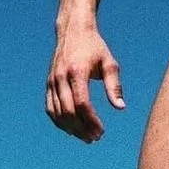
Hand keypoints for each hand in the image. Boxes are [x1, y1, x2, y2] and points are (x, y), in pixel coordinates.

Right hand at [46, 26, 124, 142]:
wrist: (73, 30)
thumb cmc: (95, 47)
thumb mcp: (109, 63)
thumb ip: (114, 86)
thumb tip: (120, 108)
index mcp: (77, 72)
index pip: (83, 103)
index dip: (91, 121)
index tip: (101, 131)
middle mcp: (61, 77)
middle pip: (68, 112)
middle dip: (81, 129)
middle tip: (95, 138)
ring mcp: (52, 81)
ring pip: (57, 113)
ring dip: (71, 128)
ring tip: (86, 137)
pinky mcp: (48, 83)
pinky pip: (50, 108)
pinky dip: (59, 121)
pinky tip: (72, 128)